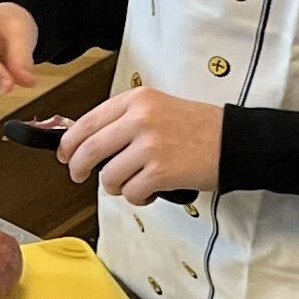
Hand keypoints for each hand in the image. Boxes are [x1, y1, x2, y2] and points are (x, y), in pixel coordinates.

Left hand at [59, 87, 221, 203]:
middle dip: (77, 167)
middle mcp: (140, 119)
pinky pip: (131, 192)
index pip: (86, 122)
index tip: (64, 154)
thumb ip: (123, 120)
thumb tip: (86, 143)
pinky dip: (136, 197)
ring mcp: (150, 145)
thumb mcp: (156, 108)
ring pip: (108, 176)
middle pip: (88, 149)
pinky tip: (148, 192)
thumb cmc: (197, 127)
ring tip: (130, 184)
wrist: (234, 141)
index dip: (68, 143)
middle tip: (78, 176)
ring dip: (114, 187)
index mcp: (136, 100)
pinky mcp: (161, 170)